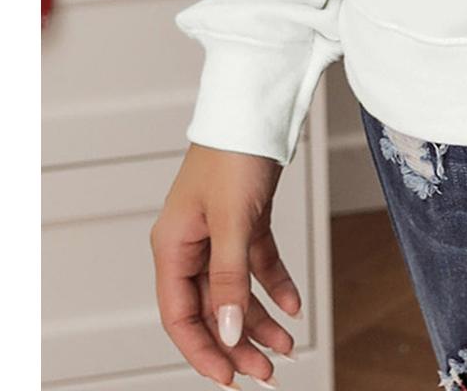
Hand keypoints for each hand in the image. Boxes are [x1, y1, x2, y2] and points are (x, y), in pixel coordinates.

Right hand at [151, 143, 299, 383]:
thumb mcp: (232, 220)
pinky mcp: (245, 218)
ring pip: (236, 290)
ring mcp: (218, 231)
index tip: (230, 378)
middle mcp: (191, 242)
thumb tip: (226, 333)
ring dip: (259, 319)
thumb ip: (228, 279)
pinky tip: (294, 305)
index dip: (203, 351)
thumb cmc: (233, 152)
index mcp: (172, 246)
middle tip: (267, 371)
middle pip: (210, 308)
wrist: (257, 103)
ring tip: (287, 346)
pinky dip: (275, 284)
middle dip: (237, 342)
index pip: (180, 316)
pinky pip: (257, 263)